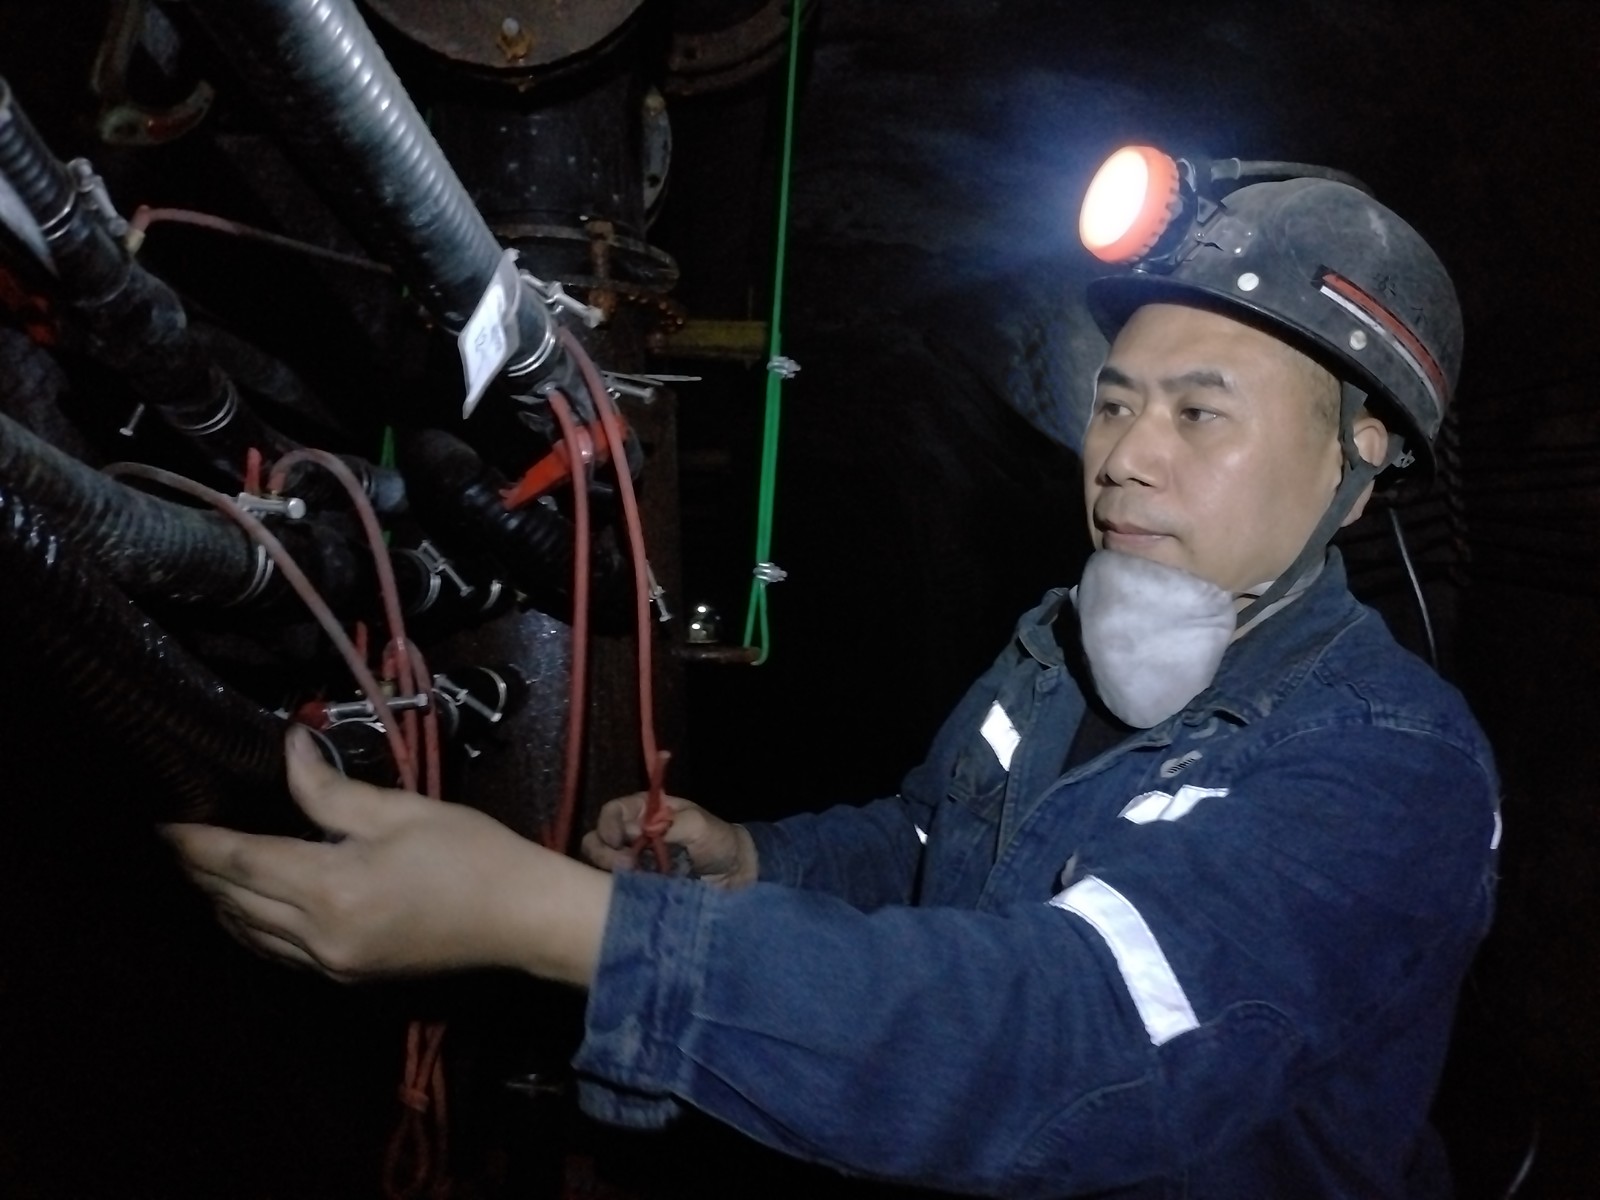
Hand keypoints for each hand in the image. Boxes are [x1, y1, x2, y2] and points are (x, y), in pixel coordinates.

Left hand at [163, 727, 611, 985]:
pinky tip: (248, 908)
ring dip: (220, 901)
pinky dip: (252, 927)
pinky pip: (278, 953)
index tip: (162, 820)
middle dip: (199, 870)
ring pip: (250, 933)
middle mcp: (318, 935)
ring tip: (201, 870)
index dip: (196, 841)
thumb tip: (289, 748)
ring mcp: (331, 963)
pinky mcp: (348, 976)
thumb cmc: (470, 854)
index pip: (240, 860)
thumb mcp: (400, 810)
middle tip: (173, 839)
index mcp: (330, 888)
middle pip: (234, 900)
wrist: (522, 919)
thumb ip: (331, 788)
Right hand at [582, 792, 757, 888]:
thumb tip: (632, 831)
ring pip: (601, 866)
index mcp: (646, 812)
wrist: (736, 875)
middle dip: (604, 851)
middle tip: (626, 864)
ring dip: (609, 872)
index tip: (618, 839)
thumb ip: (667, 824)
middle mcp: (633, 835)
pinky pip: (616, 888)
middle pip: (598, 839)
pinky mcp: (638, 888)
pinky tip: (634, 894)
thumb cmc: (719, 841)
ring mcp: (634, 863)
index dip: (608, 823)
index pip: (613, 811)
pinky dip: (618, 890)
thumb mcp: (698, 825)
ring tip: (630, 879)